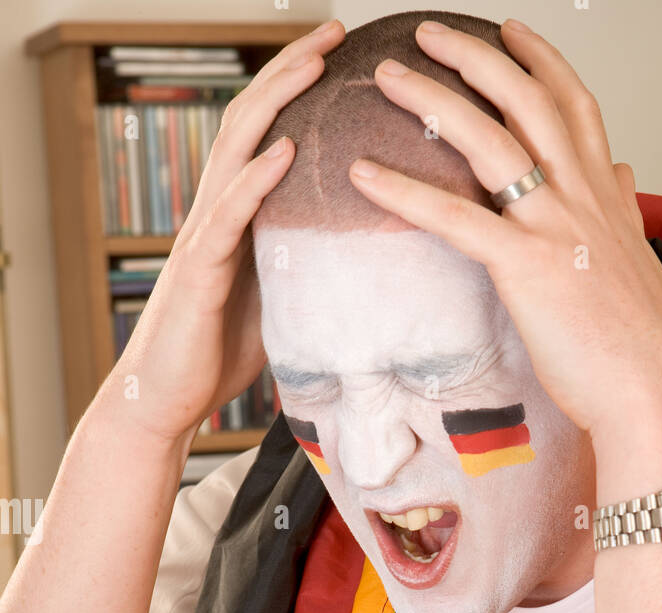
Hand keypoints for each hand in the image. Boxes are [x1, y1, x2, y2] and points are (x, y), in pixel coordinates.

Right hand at [102, 21, 345, 446]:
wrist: (169, 399)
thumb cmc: (220, 354)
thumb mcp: (280, 301)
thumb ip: (306, 269)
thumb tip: (364, 266)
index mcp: (240, 217)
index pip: (270, 134)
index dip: (301, 90)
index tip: (343, 54)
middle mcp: (218, 212)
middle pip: (254, 120)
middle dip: (293, 70)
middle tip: (337, 31)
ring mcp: (205, 235)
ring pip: (239, 150)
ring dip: (277, 101)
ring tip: (315, 63)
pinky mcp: (200, 270)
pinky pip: (229, 214)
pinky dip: (256, 178)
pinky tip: (283, 149)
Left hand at [347, 18, 661, 452]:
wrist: (652, 392)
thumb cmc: (639, 345)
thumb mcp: (639, 261)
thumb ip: (625, 211)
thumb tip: (624, 174)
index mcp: (607, 195)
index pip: (575, 104)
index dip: (540, 60)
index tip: (510, 33)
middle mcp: (582, 197)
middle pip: (526, 99)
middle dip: (475, 56)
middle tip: (429, 33)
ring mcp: (555, 227)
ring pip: (488, 139)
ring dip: (433, 97)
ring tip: (389, 75)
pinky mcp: (525, 267)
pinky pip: (454, 217)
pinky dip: (404, 191)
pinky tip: (365, 175)